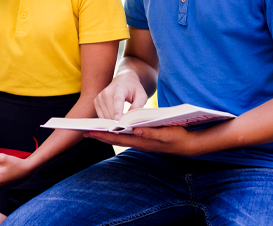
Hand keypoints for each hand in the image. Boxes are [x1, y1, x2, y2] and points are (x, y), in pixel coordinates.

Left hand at [84, 126, 198, 156]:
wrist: (188, 144)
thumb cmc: (177, 137)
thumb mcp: (165, 134)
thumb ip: (150, 133)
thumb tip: (134, 131)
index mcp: (141, 142)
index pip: (118, 138)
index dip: (103, 135)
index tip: (89, 132)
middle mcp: (138, 143)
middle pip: (115, 139)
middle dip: (100, 135)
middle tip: (84, 132)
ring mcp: (140, 142)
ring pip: (119, 138)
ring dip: (106, 134)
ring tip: (94, 130)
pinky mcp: (143, 138)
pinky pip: (126, 136)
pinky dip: (116, 133)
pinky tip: (112, 129)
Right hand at [94, 70, 148, 119]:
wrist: (123, 80)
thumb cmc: (134, 89)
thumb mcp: (142, 96)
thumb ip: (138, 106)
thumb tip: (130, 118)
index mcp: (119, 89)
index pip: (117, 100)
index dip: (117, 110)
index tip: (117, 120)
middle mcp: (107, 92)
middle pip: (111, 111)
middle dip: (119, 121)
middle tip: (127, 123)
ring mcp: (100, 96)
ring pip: (106, 116)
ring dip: (114, 121)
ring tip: (122, 118)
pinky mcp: (96, 101)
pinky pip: (101, 116)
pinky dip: (108, 119)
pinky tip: (114, 117)